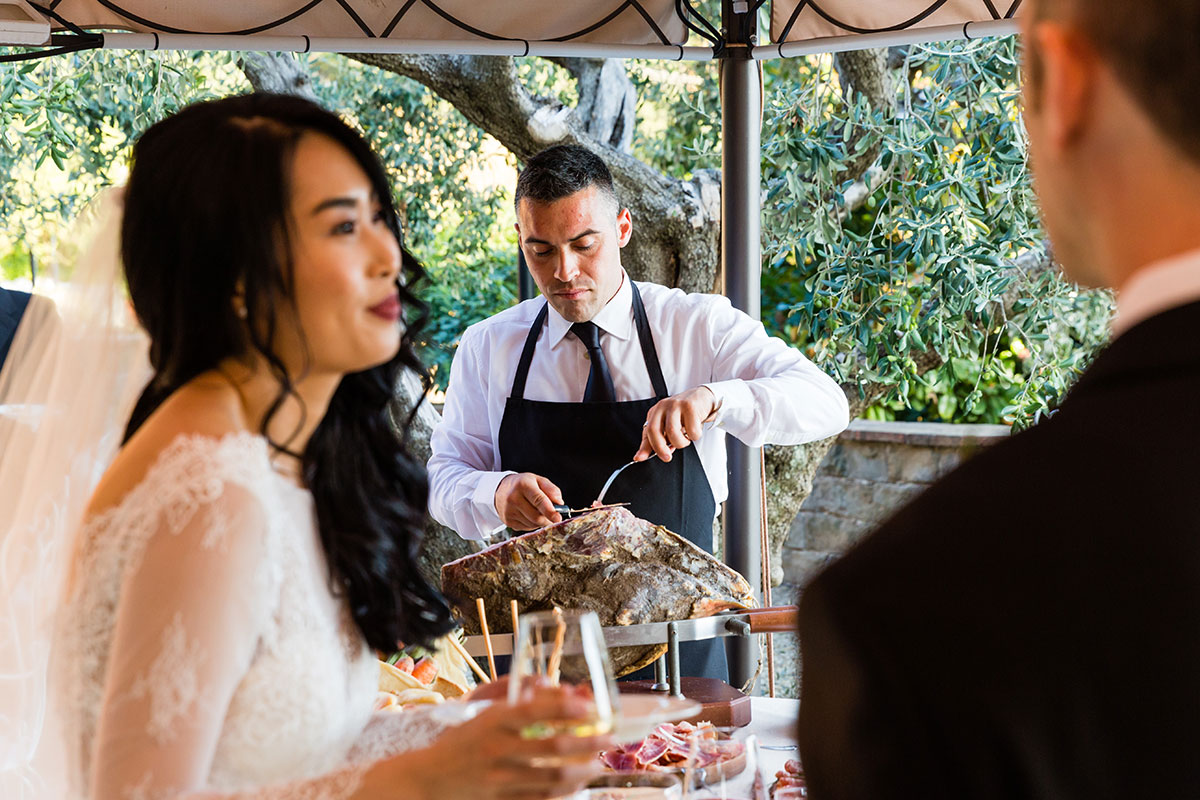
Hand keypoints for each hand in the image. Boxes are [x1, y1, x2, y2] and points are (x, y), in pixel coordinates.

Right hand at [397, 685, 611, 799]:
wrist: (428, 779)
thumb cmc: (462, 741)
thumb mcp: (484, 713)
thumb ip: (520, 701)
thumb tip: (560, 688)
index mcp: (493, 720)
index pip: (537, 709)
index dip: (569, 707)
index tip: (592, 706)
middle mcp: (497, 748)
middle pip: (554, 747)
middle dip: (589, 742)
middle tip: (609, 738)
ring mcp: (500, 778)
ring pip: (553, 777)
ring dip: (583, 770)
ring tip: (597, 764)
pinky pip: (542, 799)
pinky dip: (564, 792)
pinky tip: (576, 784)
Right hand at [495, 473, 563, 530]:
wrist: (500, 490)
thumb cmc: (523, 484)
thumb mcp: (538, 480)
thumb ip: (552, 489)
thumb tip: (560, 503)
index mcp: (523, 485)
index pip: (538, 500)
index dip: (549, 511)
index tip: (558, 518)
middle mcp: (513, 498)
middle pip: (536, 517)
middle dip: (548, 519)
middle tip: (554, 516)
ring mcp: (509, 511)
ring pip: (532, 524)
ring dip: (541, 521)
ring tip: (538, 511)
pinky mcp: (507, 521)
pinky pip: (527, 528)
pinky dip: (533, 524)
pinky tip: (529, 514)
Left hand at [634, 386, 717, 462]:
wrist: (703, 398)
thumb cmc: (685, 415)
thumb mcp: (669, 426)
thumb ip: (659, 440)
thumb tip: (642, 457)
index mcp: (655, 412)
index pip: (647, 431)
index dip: (644, 447)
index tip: (640, 458)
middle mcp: (663, 407)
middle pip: (655, 430)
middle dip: (660, 448)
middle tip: (667, 457)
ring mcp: (676, 405)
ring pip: (672, 432)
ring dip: (681, 442)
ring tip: (686, 439)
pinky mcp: (689, 406)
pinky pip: (691, 430)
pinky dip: (695, 436)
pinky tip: (695, 429)